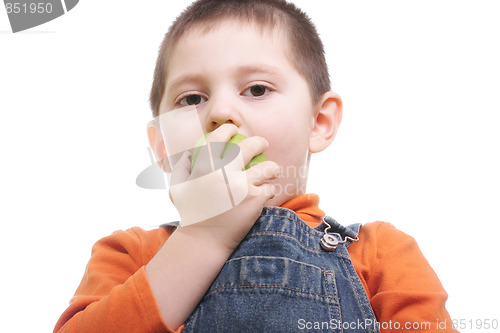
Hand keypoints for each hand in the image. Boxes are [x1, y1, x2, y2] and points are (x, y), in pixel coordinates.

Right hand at [169, 123, 279, 251]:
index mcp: (203, 167)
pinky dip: (270, 190)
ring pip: (267, 167)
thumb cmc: (191, 214)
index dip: (228, 129)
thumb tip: (191, 152)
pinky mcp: (254, 199)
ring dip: (272, 168)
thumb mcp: (177, 189)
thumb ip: (183, 168)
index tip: (235, 130)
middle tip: (263, 143)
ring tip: (272, 170)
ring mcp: (240, 185)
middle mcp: (222, 173)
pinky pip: (269, 188)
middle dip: (259, 142)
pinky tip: (267, 193)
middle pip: (249, 147)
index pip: (219, 139)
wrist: (204, 241)